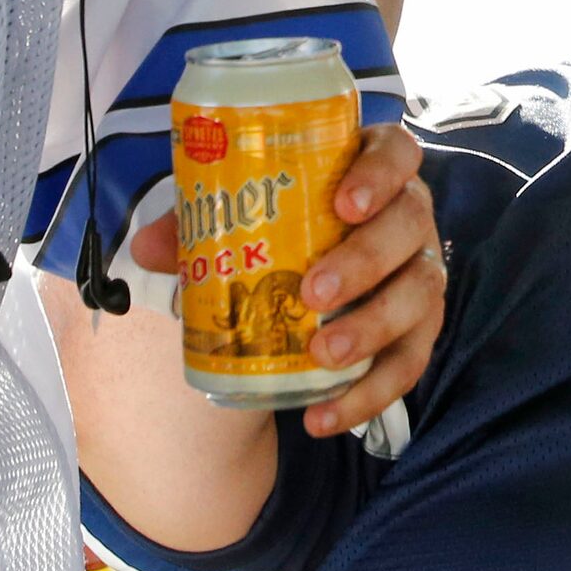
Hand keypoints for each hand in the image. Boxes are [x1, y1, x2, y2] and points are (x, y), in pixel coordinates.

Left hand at [129, 120, 444, 436]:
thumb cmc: (279, 233)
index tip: (345, 203)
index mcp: (372, 171)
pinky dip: (371, 394)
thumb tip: (148, 249)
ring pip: (421, 293)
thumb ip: (198, 224)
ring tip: (322, 356)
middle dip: (366, 260)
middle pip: (409, 225)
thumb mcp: (242, 219)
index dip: (379, 174)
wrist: (308, 280)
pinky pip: (410, 361)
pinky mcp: (419, 329)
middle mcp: (408, 215)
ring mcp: (420, 271)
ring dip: (373, 327)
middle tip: (313, 293)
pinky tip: (324, 416)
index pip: (396, 154)